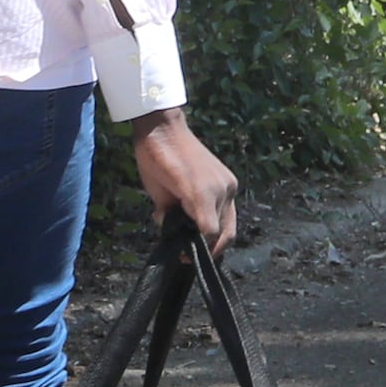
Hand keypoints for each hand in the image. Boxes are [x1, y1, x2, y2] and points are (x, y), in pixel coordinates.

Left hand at [130, 109, 241, 248]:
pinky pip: (228, 208)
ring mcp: (228, 183)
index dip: (198, 250)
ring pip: (230, 221)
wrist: (163, 128)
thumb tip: (173, 231)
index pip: (209, 233)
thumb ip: (168, 215)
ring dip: (217, 235)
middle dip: (212, 248)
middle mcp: (222, 188)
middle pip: (226, 231)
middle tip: (193, 258)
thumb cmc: (154, 159)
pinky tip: (201, 223)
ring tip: (198, 242)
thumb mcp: (156, 192)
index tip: (184, 258)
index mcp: (202, 192)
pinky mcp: (228, 179)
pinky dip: (217, 219)